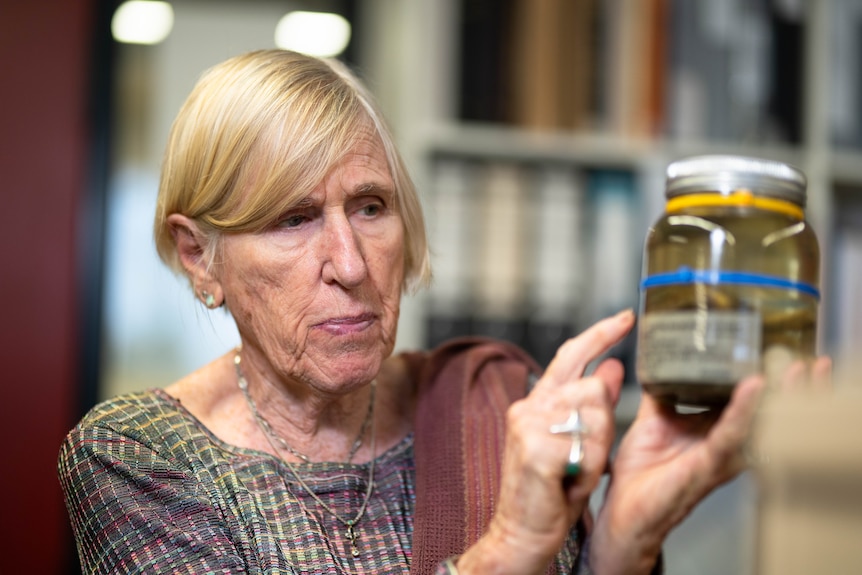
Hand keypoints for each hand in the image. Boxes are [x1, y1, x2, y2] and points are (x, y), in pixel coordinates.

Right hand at [456, 310, 635, 574]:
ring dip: (596, 447)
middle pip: (590, 386)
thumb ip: (592, 403)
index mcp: (538, 401)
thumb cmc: (550, 492)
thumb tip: (612, 366)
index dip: (600, 334)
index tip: (626, 317)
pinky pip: (587, 444)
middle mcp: (529, 406)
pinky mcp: (537, 449)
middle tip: (585, 455)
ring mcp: (529, 425)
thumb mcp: (579, 441)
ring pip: (593, 412)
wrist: (521, 533)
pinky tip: (568, 480)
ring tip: (575, 471)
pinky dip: (587, 466)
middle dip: (602, 420)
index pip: (571, 355)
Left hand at [589, 355, 831, 574]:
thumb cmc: (643, 469)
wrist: (626, 504)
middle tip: (811, 364)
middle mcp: (727, 442)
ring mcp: (722, 454)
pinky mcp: (709, 464)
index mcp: (717, 429)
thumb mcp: (654, 419)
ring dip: (780, 396)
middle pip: (769, 413)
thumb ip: (662, 393)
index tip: (788, 353)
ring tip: (794, 371)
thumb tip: (660, 362)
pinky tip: (753, 388)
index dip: (773, 379)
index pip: (752, 400)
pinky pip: (729, 434)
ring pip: (761, 423)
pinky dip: (742, 410)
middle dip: (795, 390)